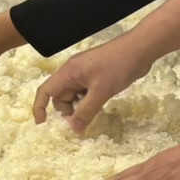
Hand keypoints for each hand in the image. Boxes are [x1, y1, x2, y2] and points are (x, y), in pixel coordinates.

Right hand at [34, 34, 151, 134]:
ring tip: (94, 113)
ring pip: (74, 97)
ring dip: (80, 108)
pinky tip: (99, 106)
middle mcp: (72, 73)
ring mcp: (84, 74)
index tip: (43, 125)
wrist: (140, 49)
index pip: (45, 91)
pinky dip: (88, 102)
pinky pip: (85, 94)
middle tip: (81, 122)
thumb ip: (85, 112)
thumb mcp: (100, 92)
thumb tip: (73, 130)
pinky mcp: (95, 76)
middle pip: (60, 97)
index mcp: (68, 73)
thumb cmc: (118, 66)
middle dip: (67, 111)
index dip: (40, 108)